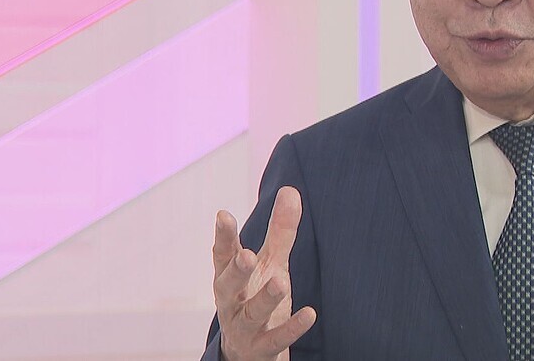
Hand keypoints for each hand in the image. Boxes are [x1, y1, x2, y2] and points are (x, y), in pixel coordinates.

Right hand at [212, 186, 316, 360]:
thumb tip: (290, 189)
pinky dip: (291, 328)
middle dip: (236, 271)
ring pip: (251, 314)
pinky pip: (276, 339)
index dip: (223, 236)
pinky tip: (310, 314)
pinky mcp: (262, 348)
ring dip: (264, 299)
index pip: (223, 255)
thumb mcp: (270, 263)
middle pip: (228, 286)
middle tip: (247, 255)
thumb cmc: (256, 297)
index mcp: (230, 277)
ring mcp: (245, 327)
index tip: (223, 215)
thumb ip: (279, 231)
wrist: (249, 351)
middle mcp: (232, 302)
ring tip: (281, 283)